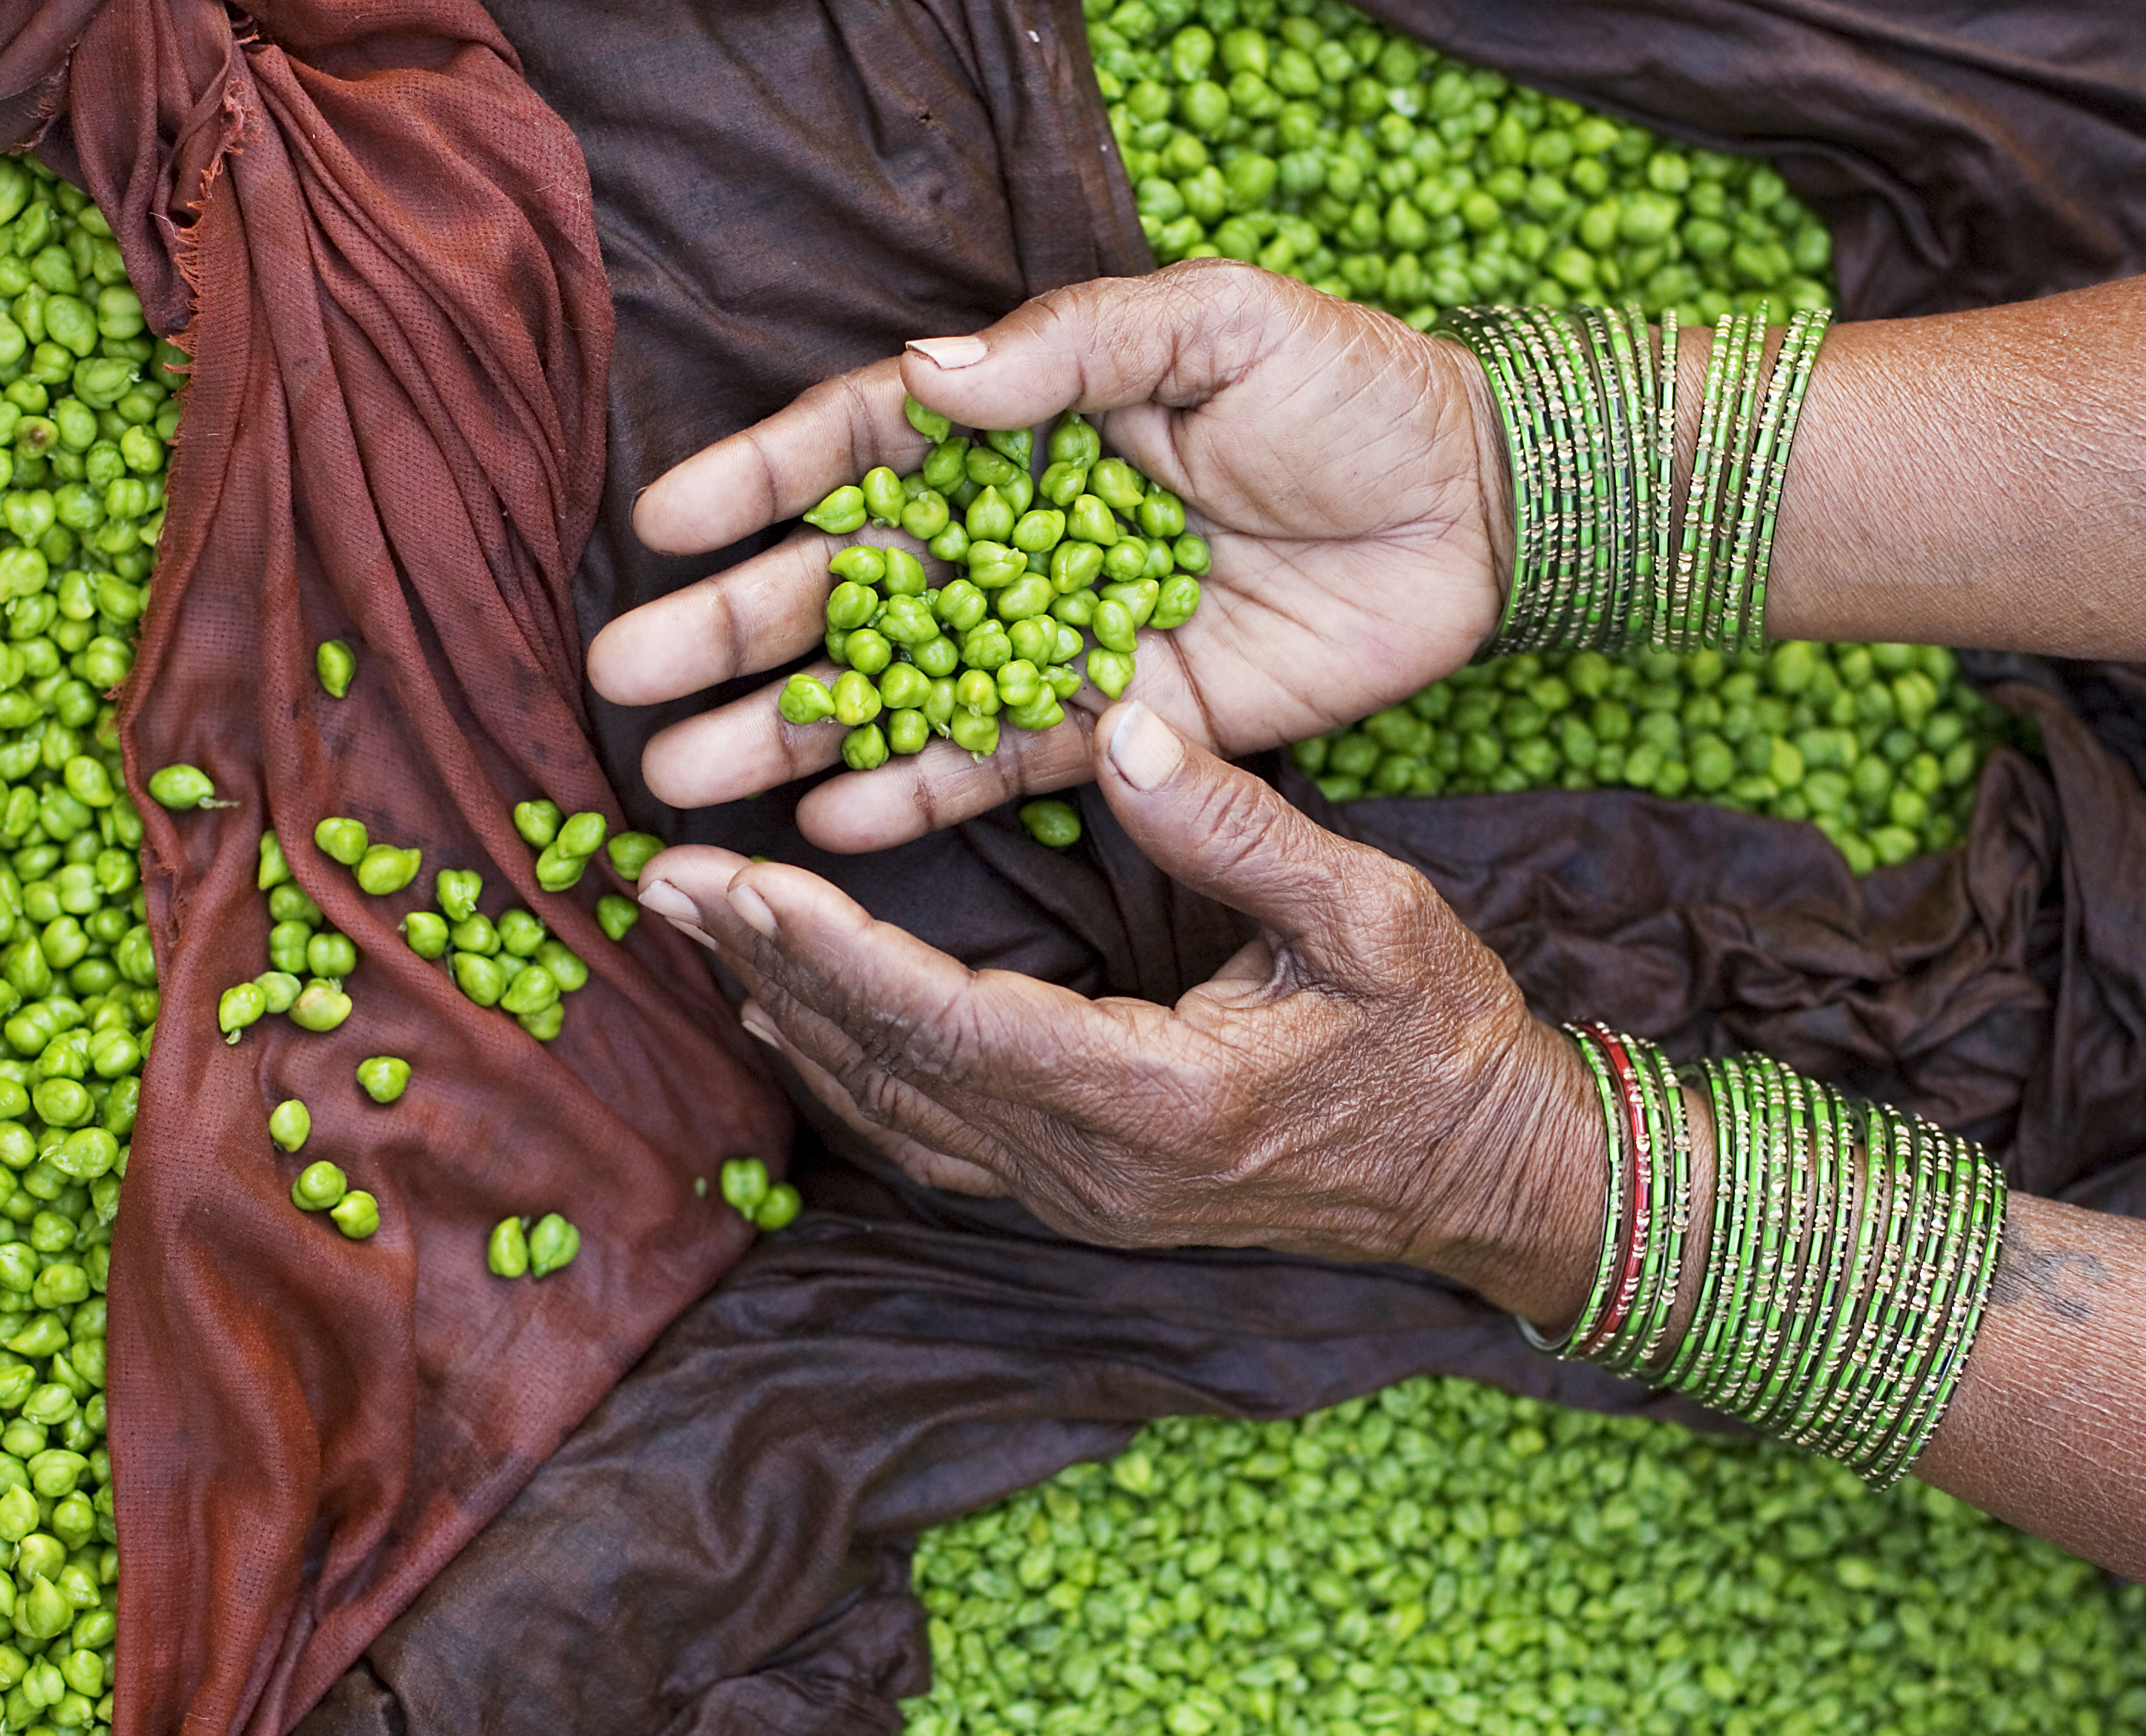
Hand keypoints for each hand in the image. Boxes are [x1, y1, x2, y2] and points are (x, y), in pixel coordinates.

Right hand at [589, 260, 1508, 852]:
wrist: (1478, 511)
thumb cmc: (1349, 391)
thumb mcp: (1213, 324)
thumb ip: (1070, 349)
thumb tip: (925, 380)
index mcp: (1023, 419)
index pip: (860, 450)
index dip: (758, 484)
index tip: (662, 527)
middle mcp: (1015, 533)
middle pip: (846, 582)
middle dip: (733, 630)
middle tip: (625, 677)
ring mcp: (1056, 634)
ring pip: (897, 687)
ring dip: (791, 730)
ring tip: (686, 775)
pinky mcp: (1118, 722)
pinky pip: (997, 764)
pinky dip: (916, 795)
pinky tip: (828, 826)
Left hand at [630, 698, 1601, 1321]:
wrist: (1488, 1179)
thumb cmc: (1442, 1042)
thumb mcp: (1372, 916)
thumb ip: (1241, 827)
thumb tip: (1119, 722)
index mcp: (1154, 1099)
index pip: (948, 1024)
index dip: (828, 952)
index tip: (727, 876)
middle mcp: (1089, 1169)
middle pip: (887, 1071)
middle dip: (767, 971)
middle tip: (658, 880)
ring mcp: (1078, 1196)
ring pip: (890, 1116)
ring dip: (787, 1020)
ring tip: (700, 929)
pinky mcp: (1079, 1195)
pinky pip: (926, 1142)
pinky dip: (844, 1073)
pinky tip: (789, 1017)